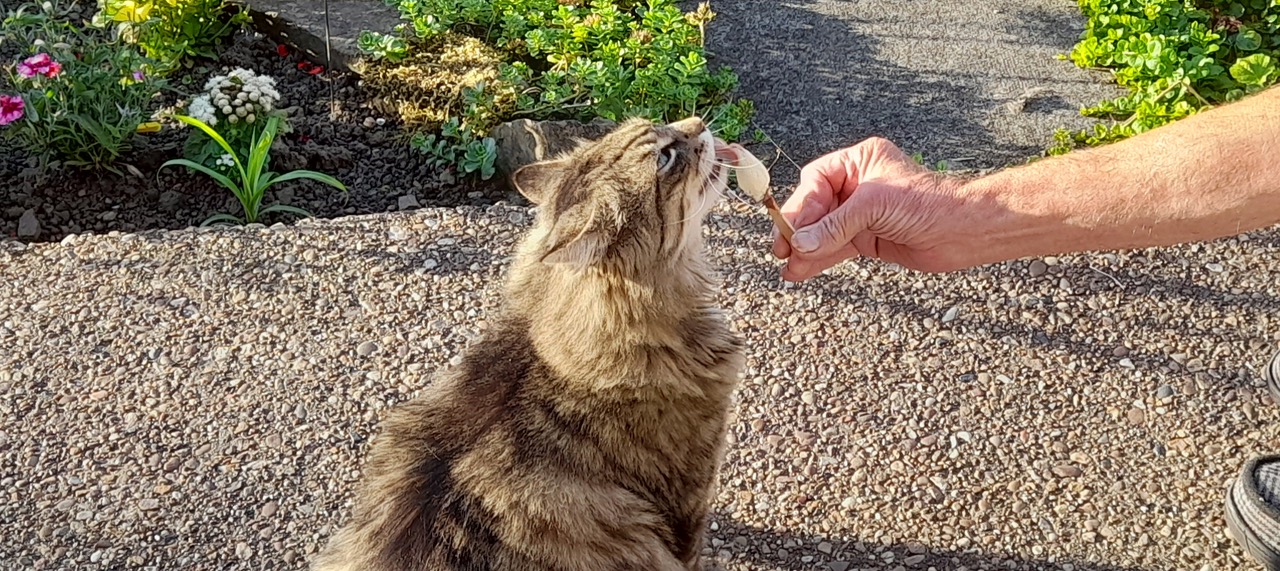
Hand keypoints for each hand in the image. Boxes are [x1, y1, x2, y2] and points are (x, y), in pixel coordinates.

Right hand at [771, 137, 970, 280]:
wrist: (965, 231)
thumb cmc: (929, 203)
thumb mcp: (875, 206)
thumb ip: (835, 225)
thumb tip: (801, 245)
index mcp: (859, 161)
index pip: (817, 181)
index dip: (802, 206)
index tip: (791, 231)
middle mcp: (857, 185)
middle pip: (816, 208)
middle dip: (799, 231)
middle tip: (781, 250)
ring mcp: (862, 214)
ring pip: (823, 231)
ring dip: (805, 250)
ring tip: (788, 269)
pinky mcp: (867, 238)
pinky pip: (835, 248)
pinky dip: (819, 260)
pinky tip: (801, 271)